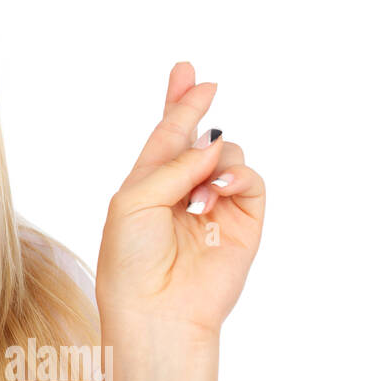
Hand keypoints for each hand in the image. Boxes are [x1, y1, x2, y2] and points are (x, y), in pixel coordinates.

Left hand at [96, 62, 265, 343]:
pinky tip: (218, 189)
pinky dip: (237, 174)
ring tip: (197, 189)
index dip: (177, 104)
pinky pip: (250, 180)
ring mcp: (215, 204)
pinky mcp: (244, 222)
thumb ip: (172, 165)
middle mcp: (182, 190)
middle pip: (198, 137)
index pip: (165, 136)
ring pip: (227, 154)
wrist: (156, 309)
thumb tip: (214, 143)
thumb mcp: (134, 200)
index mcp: (148, 184)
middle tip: (206, 84)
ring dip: (213, 158)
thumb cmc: (131, 259)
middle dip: (197, 107)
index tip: (186, 71)